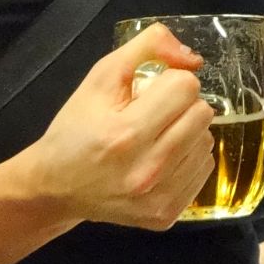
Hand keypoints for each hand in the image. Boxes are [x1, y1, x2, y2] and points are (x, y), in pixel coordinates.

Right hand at [24, 24, 216, 231]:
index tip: (150, 92)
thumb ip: (147, 48)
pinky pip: (204, 169)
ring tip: (156, 137)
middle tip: (154, 114)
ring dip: (187, 132)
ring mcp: (159, 198)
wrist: (56, 187)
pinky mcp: (167, 215)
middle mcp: (146, 170)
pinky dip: (187, 158)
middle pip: (203, 114)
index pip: (187, 88)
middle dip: (182, 106)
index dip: (170, 82)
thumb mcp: (100, 77)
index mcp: (126, 133)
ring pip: (207, 142)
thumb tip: (192, 57)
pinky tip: (161, 159)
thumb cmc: (77, 128)